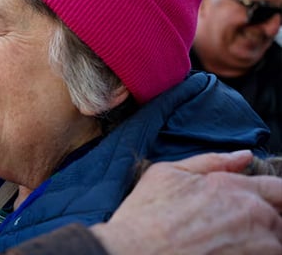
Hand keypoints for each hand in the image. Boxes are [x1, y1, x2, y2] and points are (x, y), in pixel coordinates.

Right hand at [91, 150, 281, 254]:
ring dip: (260, 243)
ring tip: (226, 243)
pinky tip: (224, 253)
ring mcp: (257, 247)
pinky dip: (252, 254)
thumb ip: (210, 161)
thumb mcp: (168, 173)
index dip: (274, 196)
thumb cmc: (145, 215)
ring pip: (275, 244)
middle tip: (235, 228)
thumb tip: (244, 155)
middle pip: (279, 219)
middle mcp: (253, 215)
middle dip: (266, 222)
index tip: (260, 205)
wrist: (133, 252)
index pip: (278, 188)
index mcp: (234, 187)